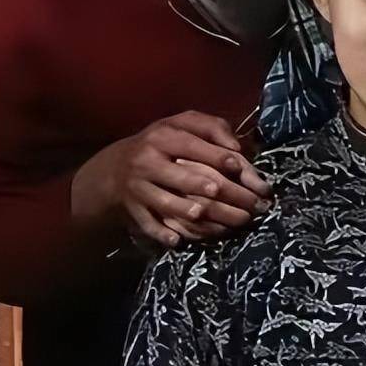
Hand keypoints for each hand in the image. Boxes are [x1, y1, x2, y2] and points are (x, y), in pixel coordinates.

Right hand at [71, 111, 270, 248]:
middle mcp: (148, 162)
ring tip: (227, 224)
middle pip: (188, 180)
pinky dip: (163, 234)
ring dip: (199, 215)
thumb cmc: (162, 144)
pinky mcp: (132, 209)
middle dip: (223, 194)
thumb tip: (237, 147)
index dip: (219, 158)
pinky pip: (149, 224)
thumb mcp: (182, 125)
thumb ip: (212, 128)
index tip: (241, 169)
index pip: (194, 147)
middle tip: (251, 206)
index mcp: (163, 137)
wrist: (114, 168)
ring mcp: (138, 187)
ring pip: (170, 205)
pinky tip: (180, 240)